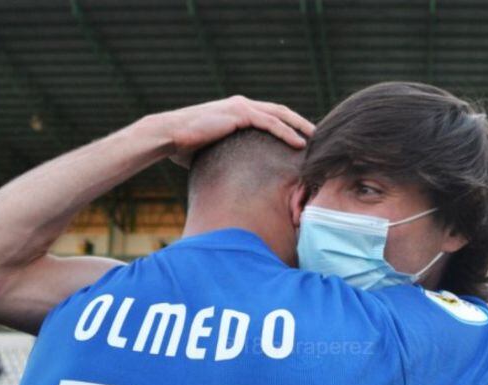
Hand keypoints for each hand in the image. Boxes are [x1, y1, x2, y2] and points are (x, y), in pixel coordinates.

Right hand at [150, 96, 314, 166]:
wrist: (169, 135)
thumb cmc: (184, 146)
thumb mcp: (211, 151)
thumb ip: (226, 156)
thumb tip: (230, 177)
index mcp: (237, 110)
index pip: (270, 116)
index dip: (288, 126)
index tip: (303, 139)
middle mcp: (242, 104)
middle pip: (281, 112)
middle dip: (301, 124)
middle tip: (318, 137)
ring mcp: (241, 107)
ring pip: (280, 115)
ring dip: (300, 127)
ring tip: (316, 140)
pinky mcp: (239, 113)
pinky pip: (270, 123)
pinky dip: (286, 132)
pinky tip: (300, 143)